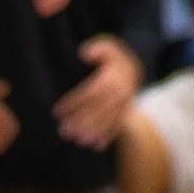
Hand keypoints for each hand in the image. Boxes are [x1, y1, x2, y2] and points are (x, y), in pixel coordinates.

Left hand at [53, 35, 143, 149]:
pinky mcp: (127, 111)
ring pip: (107, 120)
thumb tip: (84, 53)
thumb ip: (96, 47)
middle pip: (97, 109)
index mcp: (111, 77)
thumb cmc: (114, 57)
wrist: (136, 66)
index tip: (57, 111)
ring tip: (77, 140)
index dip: (72, 102)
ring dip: (92, 132)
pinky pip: (118, 125)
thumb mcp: (106, 45)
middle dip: (79, 121)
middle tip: (62, 131)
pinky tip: (96, 147)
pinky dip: (108, 137)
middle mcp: (120, 92)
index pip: (89, 92)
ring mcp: (125, 103)